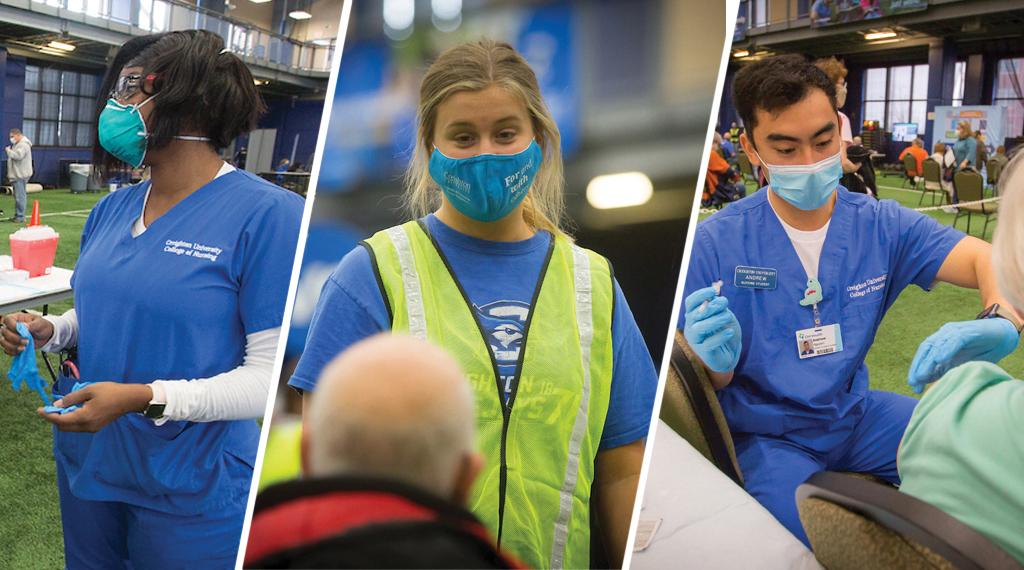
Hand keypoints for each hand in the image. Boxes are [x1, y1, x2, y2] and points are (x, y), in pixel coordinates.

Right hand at [1, 313, 52, 354]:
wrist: (47, 336)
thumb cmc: (42, 326)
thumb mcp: (40, 323)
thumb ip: (32, 325)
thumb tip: (24, 326)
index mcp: (17, 318)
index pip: (7, 320)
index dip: (12, 326)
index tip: (22, 331)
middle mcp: (11, 327)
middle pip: (4, 332)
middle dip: (15, 338)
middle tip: (27, 341)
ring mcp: (11, 336)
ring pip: (3, 342)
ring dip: (13, 346)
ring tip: (24, 348)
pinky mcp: (12, 345)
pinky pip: (7, 350)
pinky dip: (13, 352)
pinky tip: (21, 351)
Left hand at [38, 382, 152, 431]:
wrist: (130, 399)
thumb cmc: (111, 391)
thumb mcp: (89, 390)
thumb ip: (71, 398)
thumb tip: (56, 404)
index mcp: (84, 417)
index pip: (60, 420)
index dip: (48, 415)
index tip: (39, 410)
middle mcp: (87, 426)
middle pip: (63, 427)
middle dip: (54, 419)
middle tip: (50, 408)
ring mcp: (92, 428)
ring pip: (70, 428)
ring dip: (63, 419)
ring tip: (63, 407)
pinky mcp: (95, 427)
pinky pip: (78, 426)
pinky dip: (72, 420)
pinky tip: (74, 410)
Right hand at [683, 286, 741, 372]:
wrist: (730, 353)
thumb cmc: (725, 331)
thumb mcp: (725, 315)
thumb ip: (719, 307)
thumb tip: (716, 297)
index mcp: (694, 315)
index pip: (690, 302)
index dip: (700, 294)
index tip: (714, 291)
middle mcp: (691, 327)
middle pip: (694, 314)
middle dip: (711, 307)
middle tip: (725, 303)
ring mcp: (695, 340)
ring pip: (699, 328)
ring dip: (714, 320)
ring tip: (728, 317)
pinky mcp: (703, 352)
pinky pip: (708, 343)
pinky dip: (720, 337)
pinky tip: (730, 332)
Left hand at [908, 318, 1018, 392]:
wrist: (1004, 336)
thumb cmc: (982, 351)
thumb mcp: (961, 364)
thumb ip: (943, 369)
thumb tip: (924, 380)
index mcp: (941, 343)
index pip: (924, 355)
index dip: (917, 369)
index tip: (914, 385)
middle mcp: (944, 335)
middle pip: (926, 349)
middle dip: (919, 366)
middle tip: (914, 382)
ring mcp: (955, 331)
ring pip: (937, 344)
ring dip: (929, 361)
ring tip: (923, 375)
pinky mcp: (968, 330)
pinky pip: (955, 339)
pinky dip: (946, 349)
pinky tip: (940, 359)